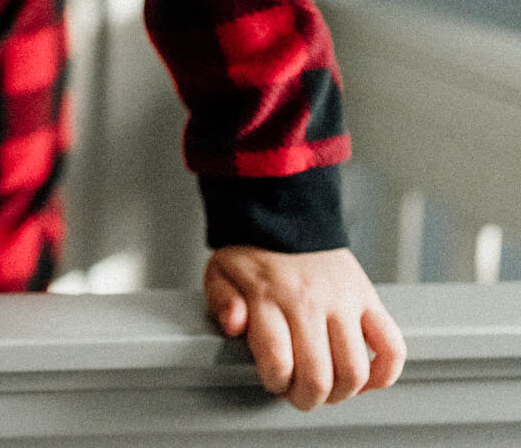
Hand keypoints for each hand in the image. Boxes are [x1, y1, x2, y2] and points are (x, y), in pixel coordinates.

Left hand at [204, 245, 405, 408]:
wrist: (286, 214)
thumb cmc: (251, 252)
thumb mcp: (220, 273)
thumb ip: (221, 303)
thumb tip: (234, 326)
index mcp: (268, 297)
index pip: (278, 361)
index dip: (276, 383)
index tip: (272, 381)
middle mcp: (308, 302)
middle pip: (318, 375)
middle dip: (307, 398)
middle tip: (299, 394)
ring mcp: (343, 302)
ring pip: (355, 370)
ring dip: (342, 392)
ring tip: (327, 388)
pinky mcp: (369, 299)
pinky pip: (392, 346)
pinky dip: (385, 373)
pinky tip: (366, 379)